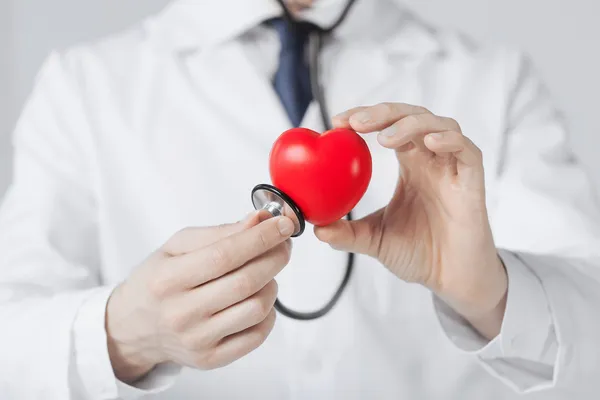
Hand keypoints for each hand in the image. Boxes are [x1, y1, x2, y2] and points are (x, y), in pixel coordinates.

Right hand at [105, 211, 293, 382]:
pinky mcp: (211, 359)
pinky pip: (257, 334)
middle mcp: (181, 313)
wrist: (132, 327)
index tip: (284, 224)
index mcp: (168, 279)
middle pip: (246, 282)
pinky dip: (268, 312)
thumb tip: (257, 221)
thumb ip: (218, 233)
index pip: (225, 255)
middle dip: (275, 256)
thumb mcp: (176, 247)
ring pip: (257, 308)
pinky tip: (257, 298)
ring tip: (264, 272)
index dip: (261, 237)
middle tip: (283, 244)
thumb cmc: (158, 280)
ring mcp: (197, 340)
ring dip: (272, 283)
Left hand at [315, 103, 506, 338]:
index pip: (388, 127)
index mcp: (410, 166)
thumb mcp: (374, 240)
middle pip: (411, 117)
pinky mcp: (472, 181)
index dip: (365, 118)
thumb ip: (346, 232)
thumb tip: (314, 227)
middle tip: (355, 122)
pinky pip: (467, 150)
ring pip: (439, 124)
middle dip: (383, 113)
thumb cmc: (419, 254)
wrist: (451, 280)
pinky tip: (429, 143)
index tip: (337, 122)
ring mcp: (453, 168)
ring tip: (385, 139)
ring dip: (411, 124)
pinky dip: (449, 140)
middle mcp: (431, 160)